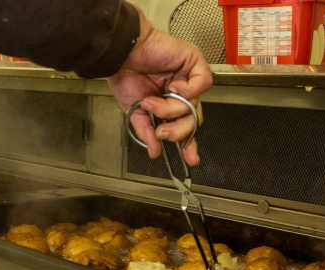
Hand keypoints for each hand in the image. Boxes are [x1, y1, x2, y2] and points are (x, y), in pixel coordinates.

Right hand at [108, 12, 211, 165]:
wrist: (121, 54)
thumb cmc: (125, 75)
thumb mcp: (134, 111)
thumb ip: (146, 131)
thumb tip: (154, 151)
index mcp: (168, 104)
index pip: (183, 127)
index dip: (188, 144)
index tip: (191, 159)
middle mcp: (180, 93)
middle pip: (192, 121)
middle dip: (177, 130)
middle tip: (162, 131)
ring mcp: (189, 79)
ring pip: (194, 106)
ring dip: (172, 109)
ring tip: (152, 102)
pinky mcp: (194, 63)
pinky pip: (202, 83)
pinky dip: (187, 89)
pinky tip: (173, 85)